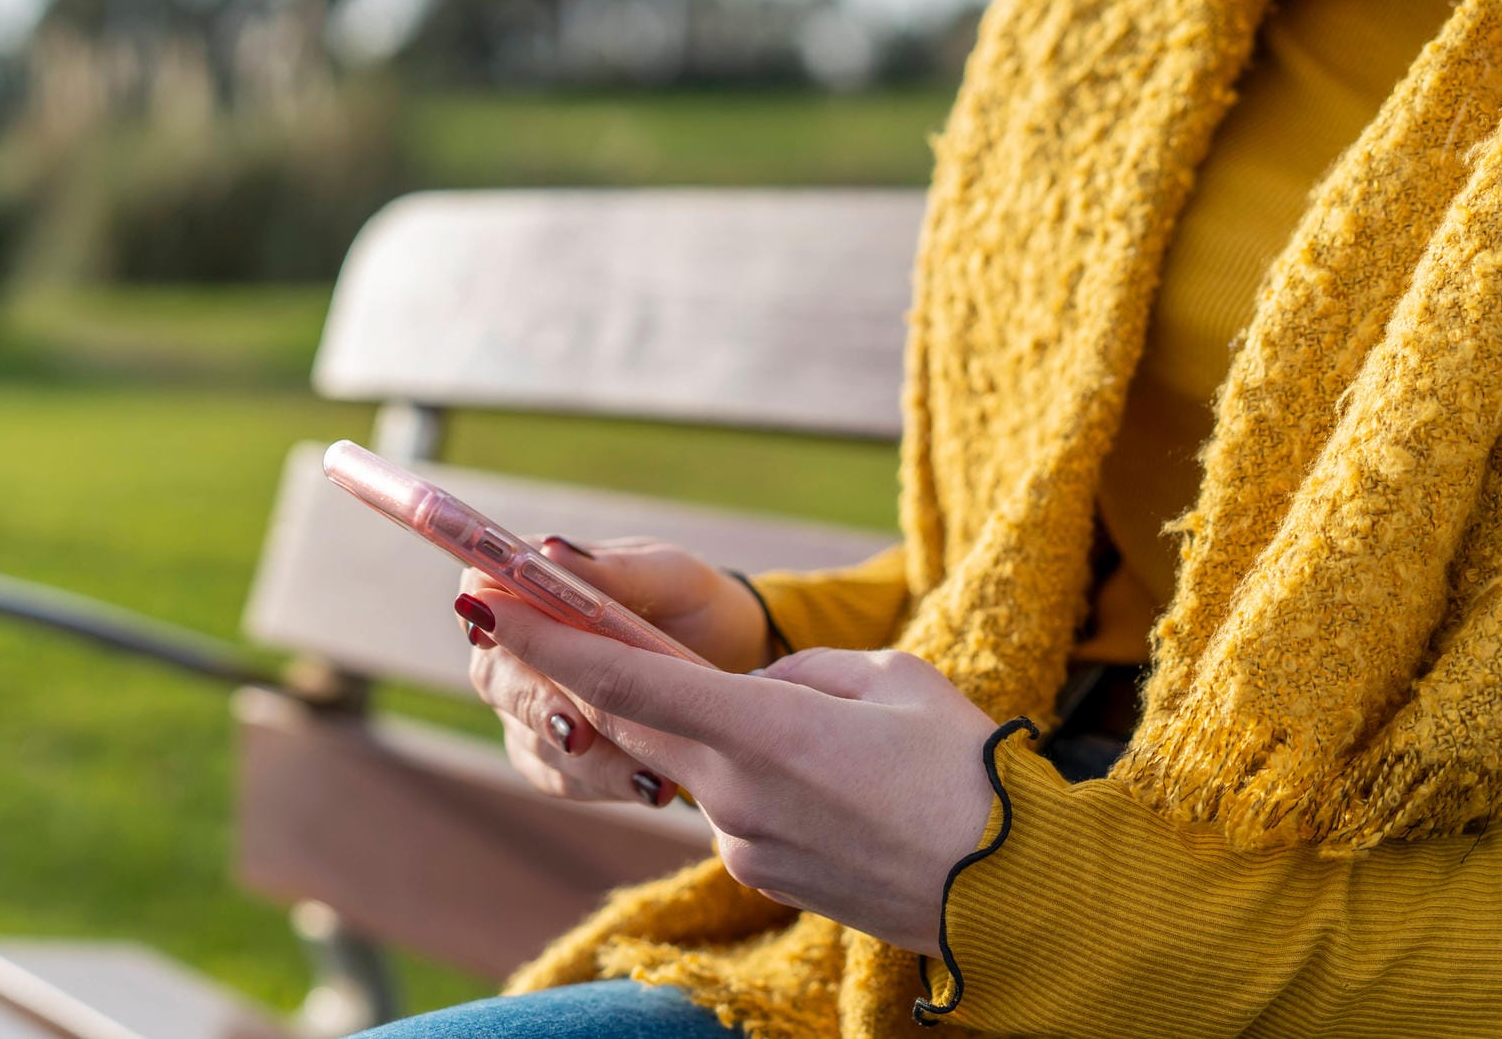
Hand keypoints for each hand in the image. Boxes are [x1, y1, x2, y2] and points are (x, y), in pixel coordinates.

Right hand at [459, 536, 769, 805]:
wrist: (732, 656)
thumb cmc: (688, 600)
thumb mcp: (666, 575)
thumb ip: (611, 570)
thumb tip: (550, 551)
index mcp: (532, 586)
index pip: (481, 593)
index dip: (485, 616)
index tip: (495, 635)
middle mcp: (520, 646)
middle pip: (495, 676)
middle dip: (537, 705)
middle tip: (578, 730)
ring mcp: (534, 705)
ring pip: (530, 738)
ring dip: (583, 759)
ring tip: (644, 773)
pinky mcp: (558, 755)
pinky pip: (562, 778)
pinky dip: (605, 784)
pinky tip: (652, 787)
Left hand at [461, 587, 999, 957]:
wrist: (1012, 892)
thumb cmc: (966, 771)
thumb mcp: (892, 681)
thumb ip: (804, 674)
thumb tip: (763, 691)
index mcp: (762, 731)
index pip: (627, 680)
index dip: (551, 642)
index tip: (488, 609)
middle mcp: (733, 794)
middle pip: (638, 720)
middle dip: (592, 676)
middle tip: (555, 628)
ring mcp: (742, 843)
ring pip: (697, 762)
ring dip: (716, 730)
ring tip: (827, 738)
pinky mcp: (761, 875)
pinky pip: (735, 805)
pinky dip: (754, 776)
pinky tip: (834, 783)